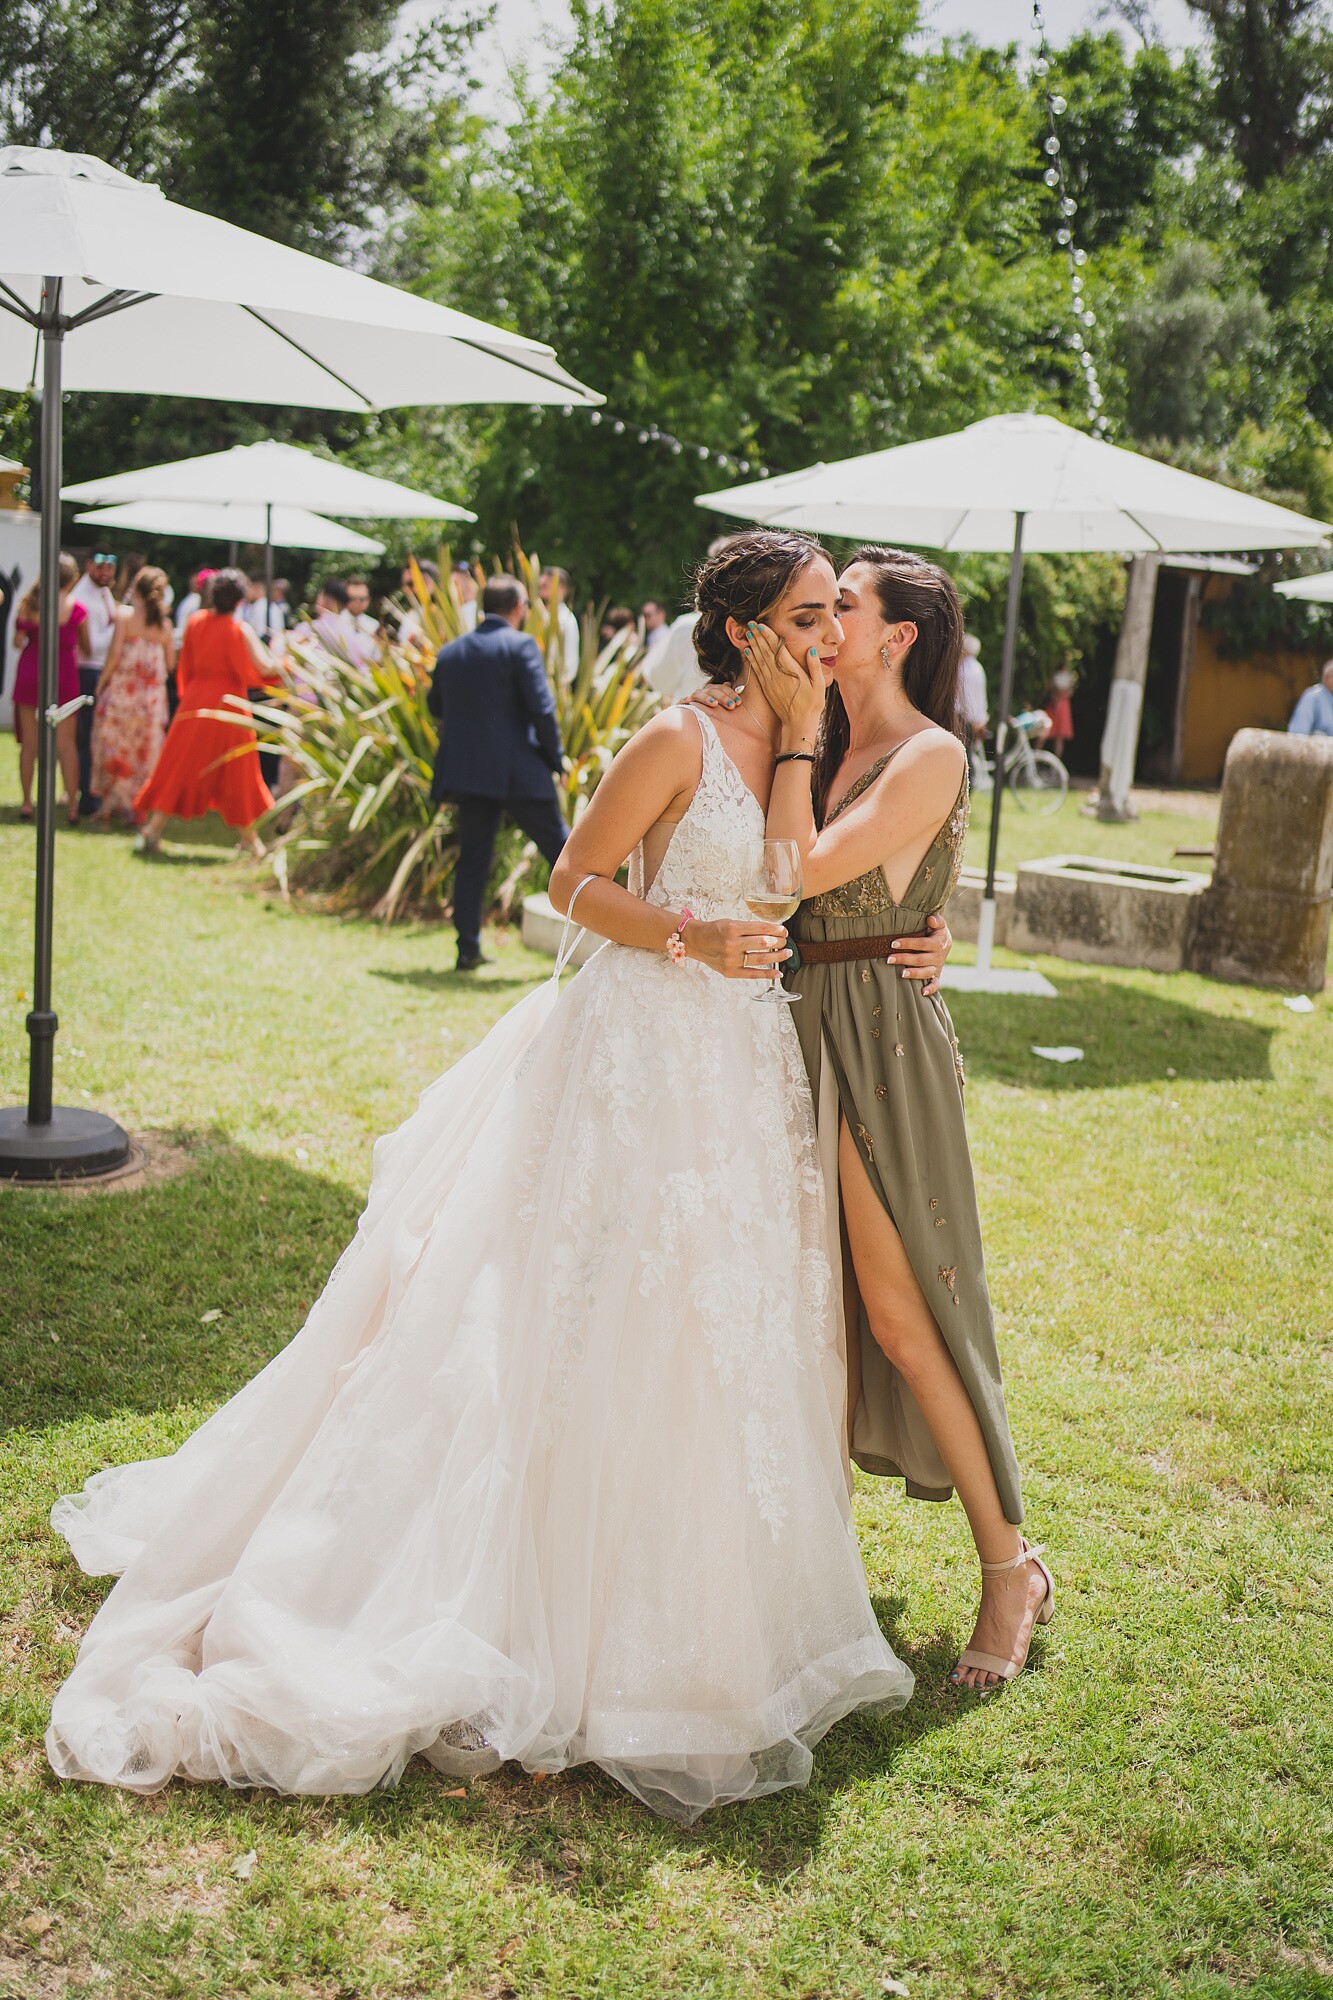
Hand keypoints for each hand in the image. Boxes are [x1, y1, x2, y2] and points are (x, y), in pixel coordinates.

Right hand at [676, 684, 741, 710]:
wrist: (689, 724)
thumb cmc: (710, 716)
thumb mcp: (720, 708)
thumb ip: (726, 697)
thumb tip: (729, 683)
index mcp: (713, 692)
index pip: (722, 688)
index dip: (731, 694)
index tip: (739, 702)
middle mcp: (703, 693)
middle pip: (712, 690)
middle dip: (723, 697)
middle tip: (732, 706)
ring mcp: (692, 698)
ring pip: (699, 694)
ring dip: (707, 698)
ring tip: (715, 704)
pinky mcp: (682, 704)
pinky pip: (683, 700)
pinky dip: (686, 700)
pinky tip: (689, 701)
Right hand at [684, 917, 789, 979]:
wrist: (696, 941)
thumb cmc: (715, 931)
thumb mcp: (731, 923)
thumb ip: (749, 928)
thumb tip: (772, 932)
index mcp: (733, 928)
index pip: (761, 928)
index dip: (776, 930)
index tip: (784, 931)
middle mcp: (732, 944)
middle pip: (763, 943)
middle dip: (779, 942)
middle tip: (786, 941)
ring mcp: (731, 959)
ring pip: (760, 959)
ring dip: (777, 956)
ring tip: (787, 953)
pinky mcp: (730, 972)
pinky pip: (752, 974)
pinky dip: (767, 974)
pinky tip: (778, 972)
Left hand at [743, 623, 823, 742]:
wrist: (798, 723)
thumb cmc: (812, 704)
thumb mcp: (819, 685)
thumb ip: (814, 666)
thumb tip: (811, 648)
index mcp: (791, 671)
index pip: (777, 649)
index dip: (768, 636)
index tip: (761, 625)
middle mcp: (778, 675)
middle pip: (765, 651)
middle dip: (758, 636)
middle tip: (750, 623)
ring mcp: (770, 682)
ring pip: (759, 659)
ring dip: (753, 645)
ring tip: (747, 633)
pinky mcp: (766, 688)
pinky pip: (757, 670)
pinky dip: (751, 659)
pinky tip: (747, 651)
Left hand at [889, 913, 951, 996]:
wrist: (945, 943)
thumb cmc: (936, 931)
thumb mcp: (939, 924)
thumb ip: (936, 920)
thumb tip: (930, 918)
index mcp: (938, 943)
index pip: (922, 943)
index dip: (908, 944)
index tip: (893, 943)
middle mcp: (938, 956)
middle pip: (920, 959)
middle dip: (904, 959)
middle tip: (889, 959)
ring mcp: (937, 967)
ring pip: (926, 972)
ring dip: (914, 974)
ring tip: (901, 974)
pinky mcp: (937, 976)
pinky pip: (936, 984)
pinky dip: (931, 989)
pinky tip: (922, 992)